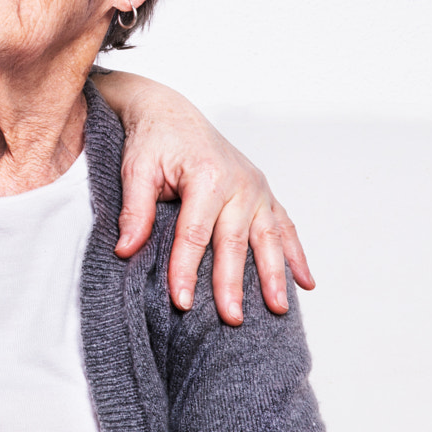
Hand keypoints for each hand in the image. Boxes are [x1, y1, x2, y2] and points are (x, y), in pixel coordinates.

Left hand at [92, 71, 313, 325]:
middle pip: (235, 241)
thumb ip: (134, 211)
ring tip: (277, 309)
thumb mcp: (135, 170)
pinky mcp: (263, 192)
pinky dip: (296, 254)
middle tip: (232, 319)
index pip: (194, 234)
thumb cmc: (153, 141)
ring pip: (268, 237)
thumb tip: (125, 250)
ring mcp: (257, 187)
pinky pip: (284, 226)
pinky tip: (306, 283)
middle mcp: (239, 182)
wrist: (172, 112)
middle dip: (233, 283)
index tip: (181, 303)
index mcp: (206, 175)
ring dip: (274, 274)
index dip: (186, 270)